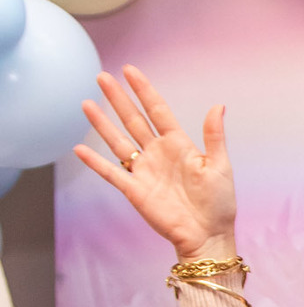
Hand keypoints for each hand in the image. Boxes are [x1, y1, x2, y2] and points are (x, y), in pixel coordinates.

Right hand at [73, 66, 237, 261]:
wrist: (207, 235)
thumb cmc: (219, 203)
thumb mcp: (221, 166)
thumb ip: (214, 136)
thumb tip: (218, 105)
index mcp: (179, 145)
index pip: (157, 110)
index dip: (143, 90)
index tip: (129, 71)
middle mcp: (158, 154)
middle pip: (133, 120)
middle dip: (117, 99)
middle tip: (102, 77)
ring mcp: (144, 171)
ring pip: (118, 141)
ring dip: (102, 124)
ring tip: (87, 103)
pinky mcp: (135, 190)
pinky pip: (111, 173)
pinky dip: (95, 162)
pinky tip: (79, 149)